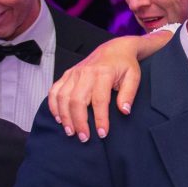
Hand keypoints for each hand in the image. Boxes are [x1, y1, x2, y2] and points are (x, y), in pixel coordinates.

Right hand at [47, 29, 173, 140]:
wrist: (115, 48)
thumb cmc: (125, 64)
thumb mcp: (134, 77)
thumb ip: (129, 94)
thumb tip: (124, 111)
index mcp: (103, 73)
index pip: (99, 100)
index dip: (100, 119)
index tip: (102, 134)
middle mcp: (85, 72)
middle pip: (77, 100)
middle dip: (79, 122)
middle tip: (84, 138)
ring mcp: (74, 73)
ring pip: (63, 97)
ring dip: (65, 116)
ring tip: (71, 132)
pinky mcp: (67, 75)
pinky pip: (54, 90)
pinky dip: (53, 105)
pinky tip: (59, 118)